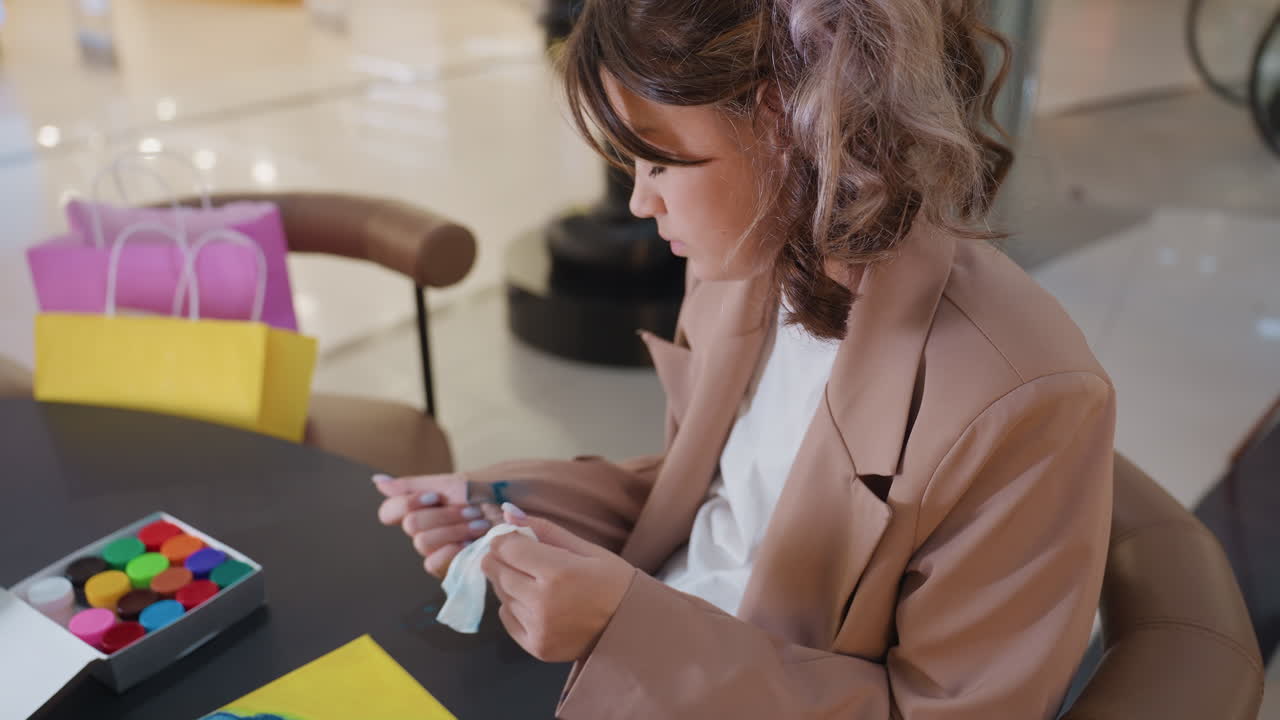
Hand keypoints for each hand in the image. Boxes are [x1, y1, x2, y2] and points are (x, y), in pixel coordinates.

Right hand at [373, 473, 501, 577]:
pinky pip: (434, 564)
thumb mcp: (455, 483)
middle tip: (472, 511)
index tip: (436, 497)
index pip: (390, 510)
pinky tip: (472, 544)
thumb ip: (414, 484)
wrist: (524, 507)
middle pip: (410, 525)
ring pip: (423, 544)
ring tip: (480, 525)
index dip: (408, 503)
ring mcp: (439, 550)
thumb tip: (377, 482)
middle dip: (443, 516)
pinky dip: (453, 552)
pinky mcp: (452, 569)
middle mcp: (427, 529)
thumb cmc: (493, 493)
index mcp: (423, 507)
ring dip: (453, 531)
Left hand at [482, 503, 634, 662]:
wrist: (633, 629)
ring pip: (501, 594)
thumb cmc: (614, 583)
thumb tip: (508, 512)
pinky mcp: (536, 646)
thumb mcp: (587, 549)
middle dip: (502, 558)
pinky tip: (536, 602)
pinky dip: (514, 606)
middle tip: (518, 555)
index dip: (504, 539)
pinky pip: (507, 618)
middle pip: (497, 571)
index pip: (506, 548)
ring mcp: (538, 628)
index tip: (512, 537)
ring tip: (535, 580)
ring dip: (510, 582)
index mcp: (558, 572)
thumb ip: (545, 530)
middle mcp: (542, 602)